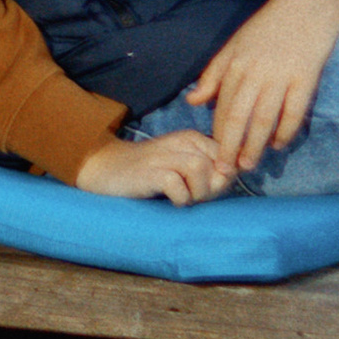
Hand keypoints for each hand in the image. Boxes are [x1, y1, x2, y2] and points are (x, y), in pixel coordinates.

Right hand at [75, 128, 237, 205]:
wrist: (105, 168)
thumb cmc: (150, 174)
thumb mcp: (184, 168)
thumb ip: (211, 171)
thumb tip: (233, 175)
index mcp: (193, 138)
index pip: (230, 158)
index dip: (225, 178)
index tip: (207, 188)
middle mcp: (181, 142)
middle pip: (219, 164)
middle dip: (213, 188)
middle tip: (194, 196)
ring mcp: (163, 155)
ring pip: (200, 169)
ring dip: (197, 193)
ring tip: (183, 198)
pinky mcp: (149, 172)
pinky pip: (178, 186)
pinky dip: (179, 199)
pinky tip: (170, 200)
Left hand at [188, 0, 338, 177]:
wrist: (307, 7)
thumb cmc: (267, 28)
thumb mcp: (234, 46)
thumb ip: (214, 74)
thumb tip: (193, 100)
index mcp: (235, 63)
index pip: (222, 106)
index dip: (216, 133)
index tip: (210, 156)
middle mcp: (255, 72)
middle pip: (239, 116)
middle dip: (229, 146)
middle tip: (224, 171)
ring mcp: (281, 75)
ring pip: (264, 118)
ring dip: (255, 145)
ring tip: (248, 165)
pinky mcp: (305, 78)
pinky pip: (294, 111)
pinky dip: (286, 130)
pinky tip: (279, 144)